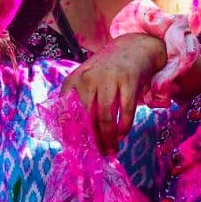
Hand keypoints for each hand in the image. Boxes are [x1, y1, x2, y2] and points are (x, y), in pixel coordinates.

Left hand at [61, 33, 164, 155]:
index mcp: (74, 80)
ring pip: (105, 117)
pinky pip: (126, 110)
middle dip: (93, 140)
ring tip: (112, 149)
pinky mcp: (129, 80)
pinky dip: (124, 126)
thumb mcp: (87, 81)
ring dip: (109, 137)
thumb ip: (79, 103)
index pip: (66, 112)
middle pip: (87, 117)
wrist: (133, 48)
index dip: (71, 132)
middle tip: (99, 153)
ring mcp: (109, 79)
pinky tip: (123, 134)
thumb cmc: (107, 71)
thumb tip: (74, 137)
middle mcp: (88, 78)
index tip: (78, 147)